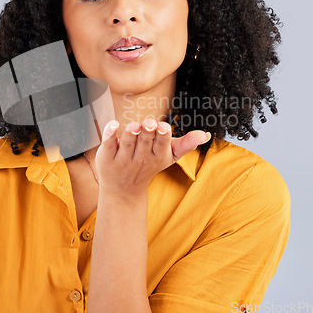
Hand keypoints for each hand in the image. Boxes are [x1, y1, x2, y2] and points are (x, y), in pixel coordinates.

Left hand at [95, 119, 210, 196]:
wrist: (123, 189)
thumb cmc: (149, 165)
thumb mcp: (168, 157)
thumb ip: (185, 144)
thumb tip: (205, 134)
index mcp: (157, 157)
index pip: (161, 145)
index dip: (162, 136)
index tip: (163, 127)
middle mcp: (140, 159)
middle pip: (145, 141)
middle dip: (148, 132)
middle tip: (150, 123)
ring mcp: (122, 159)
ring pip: (127, 143)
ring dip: (131, 133)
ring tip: (134, 125)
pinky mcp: (107, 156)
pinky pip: (108, 144)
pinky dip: (110, 134)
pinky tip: (113, 124)